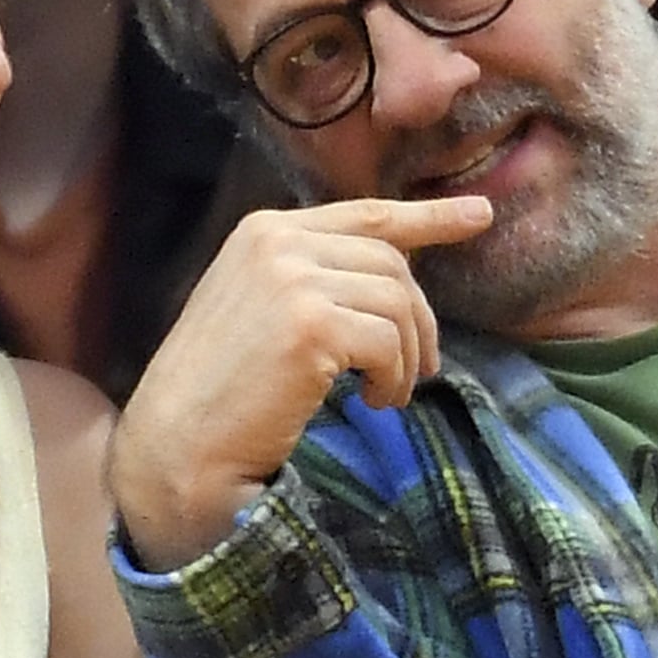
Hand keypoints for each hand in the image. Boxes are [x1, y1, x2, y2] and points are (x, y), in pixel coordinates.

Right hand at [110, 196, 492, 568]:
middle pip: (392, 261)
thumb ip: (314, 279)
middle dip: (419, 318)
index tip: (479, 214)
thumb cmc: (220, 390)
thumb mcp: (261, 309)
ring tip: (388, 395)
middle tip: (420, 370)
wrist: (177, 443)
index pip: (367, 215)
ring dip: (407, 357)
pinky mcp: (310, 326)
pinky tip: (373, 404)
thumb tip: (396, 276)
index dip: (429, 217)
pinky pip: (388, 343)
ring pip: (397, 302)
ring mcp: (292, 280)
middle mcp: (277, 242)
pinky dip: (394, 380)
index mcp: (265, 231)